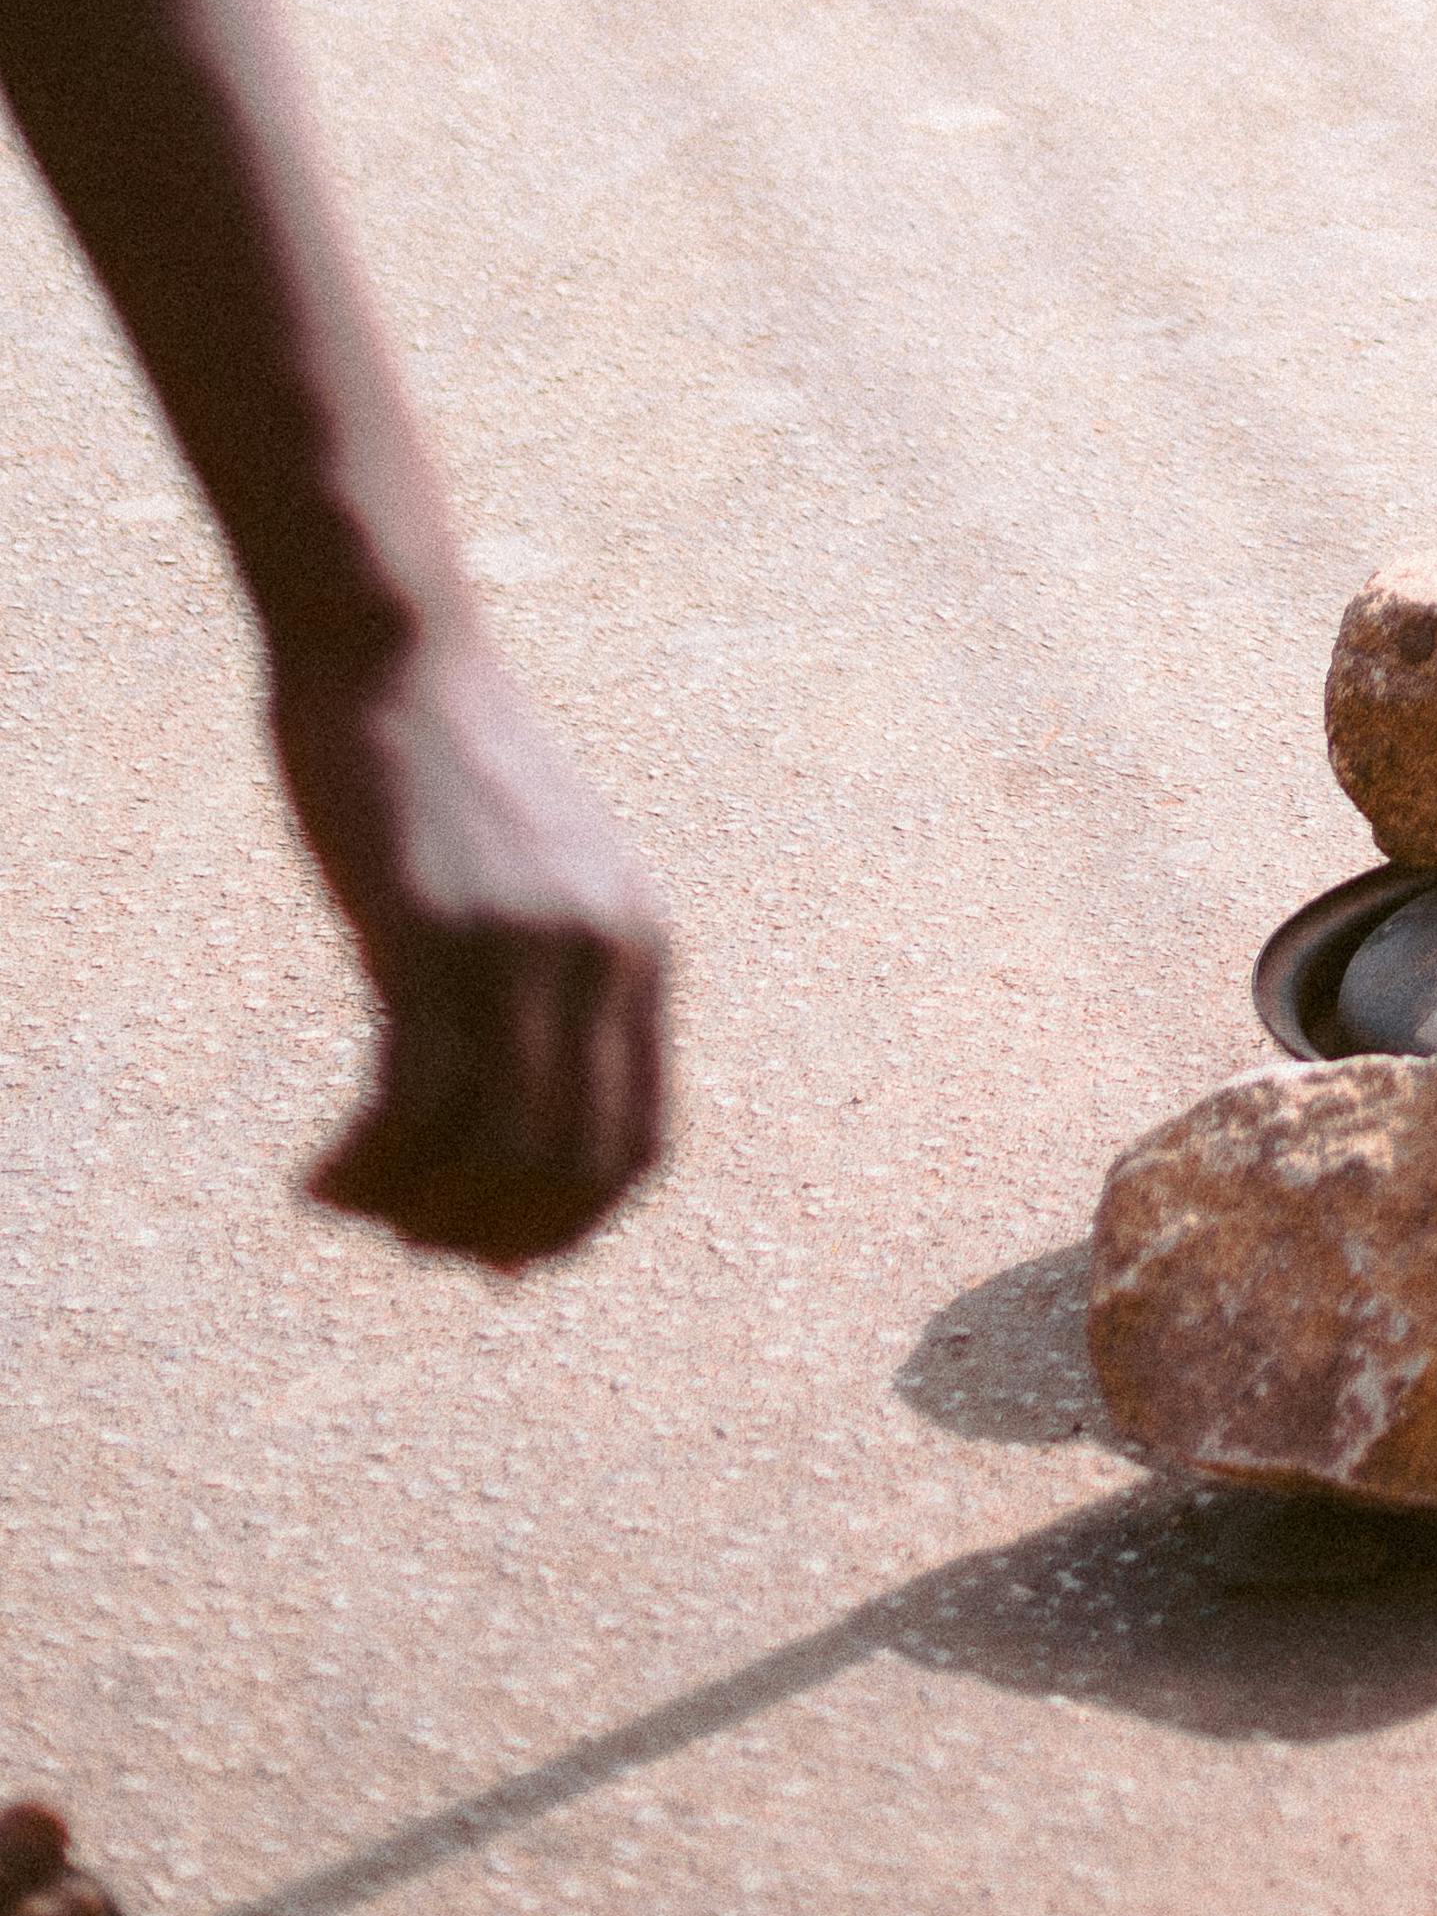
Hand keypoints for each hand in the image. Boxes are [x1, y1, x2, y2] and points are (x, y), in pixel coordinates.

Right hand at [273, 624, 666, 1268]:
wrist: (395, 655)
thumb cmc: (450, 771)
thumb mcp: (537, 878)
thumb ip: (553, 981)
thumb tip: (518, 1125)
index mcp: (641, 944)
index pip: (639, 1143)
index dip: (569, 1226)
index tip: (493, 1260)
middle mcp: (601, 950)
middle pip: (569, 1165)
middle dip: (486, 1233)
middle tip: (404, 1236)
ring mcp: (521, 943)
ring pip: (492, 1151)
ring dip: (414, 1211)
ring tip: (348, 1204)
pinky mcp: (432, 933)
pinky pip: (413, 1104)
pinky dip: (363, 1169)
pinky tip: (316, 1181)